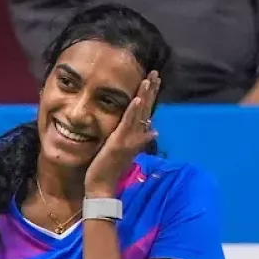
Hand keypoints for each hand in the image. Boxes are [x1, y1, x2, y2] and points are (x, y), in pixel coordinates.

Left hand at [84, 71, 160, 196]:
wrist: (103, 185)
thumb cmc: (109, 168)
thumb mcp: (123, 150)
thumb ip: (137, 139)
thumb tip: (153, 132)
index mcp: (136, 136)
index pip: (146, 111)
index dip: (150, 96)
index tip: (154, 80)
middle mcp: (136, 136)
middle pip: (146, 108)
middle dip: (151, 90)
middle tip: (156, 73)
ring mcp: (129, 139)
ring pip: (140, 113)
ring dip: (145, 95)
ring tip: (149, 79)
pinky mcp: (119, 142)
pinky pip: (128, 124)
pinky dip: (134, 111)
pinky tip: (137, 99)